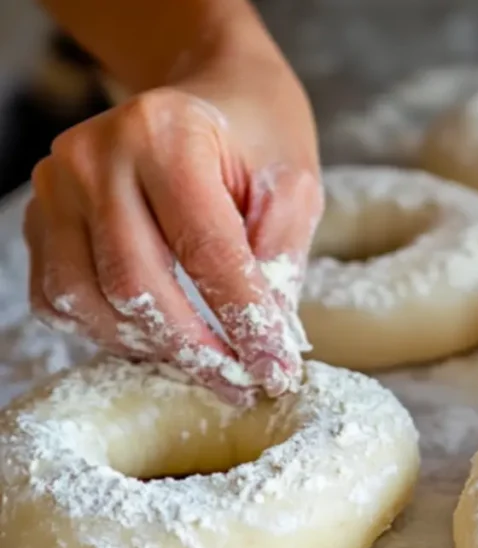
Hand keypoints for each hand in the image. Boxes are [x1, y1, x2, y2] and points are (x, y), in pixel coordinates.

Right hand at [24, 56, 322, 404]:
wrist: (212, 92)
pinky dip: (107, 330)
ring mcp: (57, 184)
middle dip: (195, 350)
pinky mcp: (42, 214)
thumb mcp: (293, 186)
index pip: (204, 251)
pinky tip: (157, 338)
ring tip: (206, 365)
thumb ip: (278, 259)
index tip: (275, 371)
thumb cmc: (258, 136)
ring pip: (88, 299)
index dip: (242, 323)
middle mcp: (95, 155)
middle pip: (136, 283)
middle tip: (242, 385)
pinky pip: (59, 294)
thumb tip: (266, 343)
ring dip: (149, 348)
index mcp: (165, 134)